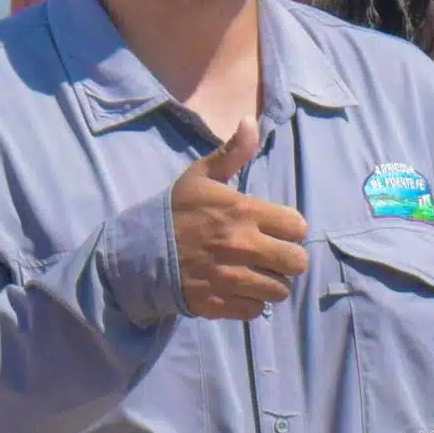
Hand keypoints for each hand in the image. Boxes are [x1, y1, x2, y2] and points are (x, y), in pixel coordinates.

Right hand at [172, 127, 309, 321]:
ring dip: (271, 283)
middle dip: (288, 259)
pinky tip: (239, 290)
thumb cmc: (174, 212)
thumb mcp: (200, 177)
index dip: (290, 228)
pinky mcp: (219, 303)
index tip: (276, 229)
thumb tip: (251, 121)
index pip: (297, 227)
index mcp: (243, 212)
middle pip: (296, 262)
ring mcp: (230, 277)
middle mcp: (242, 246)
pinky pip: (256, 311)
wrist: (136, 252)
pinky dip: (252, 303)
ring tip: (256, 274)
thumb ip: (232, 153)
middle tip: (273, 256)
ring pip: (280, 290)